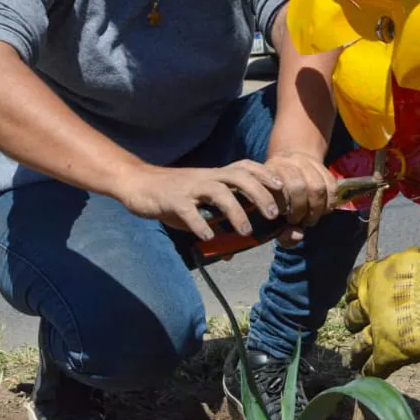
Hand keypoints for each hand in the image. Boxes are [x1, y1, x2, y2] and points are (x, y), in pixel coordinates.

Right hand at [115, 162, 283, 241]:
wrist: (137, 183)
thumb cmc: (171, 195)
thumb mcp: (197, 206)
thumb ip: (215, 224)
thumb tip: (232, 252)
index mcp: (214, 175)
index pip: (244, 166)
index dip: (265, 173)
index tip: (282, 185)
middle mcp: (205, 177)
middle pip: (239, 177)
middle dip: (260, 193)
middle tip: (275, 213)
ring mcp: (189, 188)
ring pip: (218, 192)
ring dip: (236, 211)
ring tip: (246, 232)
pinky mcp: (172, 200)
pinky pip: (189, 211)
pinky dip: (201, 225)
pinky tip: (209, 238)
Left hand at [262, 148, 336, 243]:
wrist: (287, 169)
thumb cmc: (278, 201)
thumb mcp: (273, 219)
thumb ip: (283, 235)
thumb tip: (299, 234)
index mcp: (265, 175)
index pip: (275, 188)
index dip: (282, 205)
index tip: (284, 216)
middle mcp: (284, 163)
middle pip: (298, 187)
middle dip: (301, 209)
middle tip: (299, 219)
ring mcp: (303, 161)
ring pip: (317, 186)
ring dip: (316, 207)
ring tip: (311, 217)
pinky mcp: (320, 164)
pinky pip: (331, 185)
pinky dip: (330, 202)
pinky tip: (323, 209)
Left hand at [343, 248, 419, 375]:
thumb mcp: (413, 259)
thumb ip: (401, 269)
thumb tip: (404, 271)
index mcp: (373, 277)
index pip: (352, 283)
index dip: (353, 292)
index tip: (354, 296)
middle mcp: (368, 304)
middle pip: (351, 315)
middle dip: (353, 321)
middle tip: (356, 326)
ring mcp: (376, 330)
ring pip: (357, 346)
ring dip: (355, 353)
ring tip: (353, 360)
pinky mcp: (387, 353)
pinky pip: (374, 367)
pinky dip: (371, 372)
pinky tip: (369, 376)